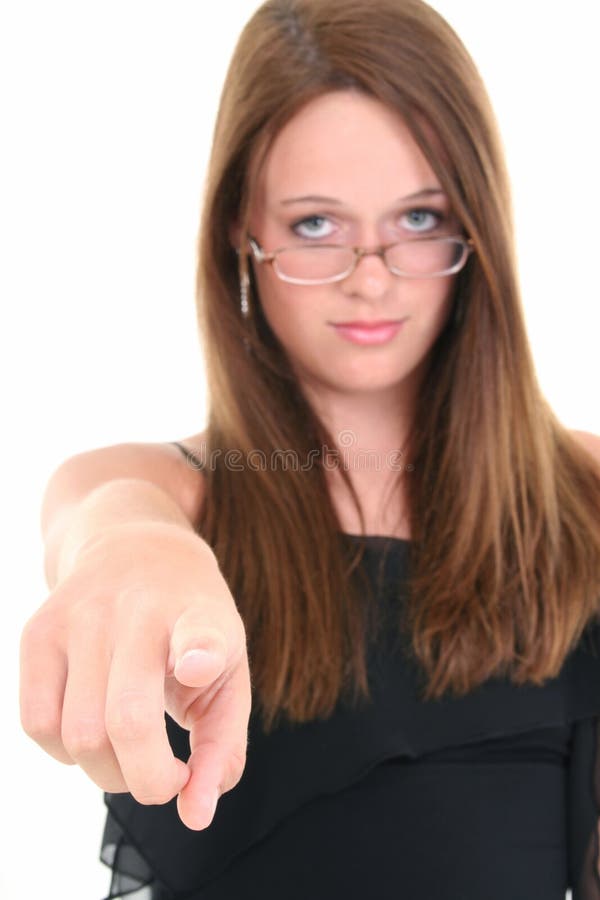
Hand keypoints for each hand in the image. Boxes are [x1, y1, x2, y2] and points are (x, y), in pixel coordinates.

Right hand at [19, 522, 250, 829]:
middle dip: (147, 780)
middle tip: (165, 778)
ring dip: (107, 773)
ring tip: (131, 755)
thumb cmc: (192, 627)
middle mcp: (138, 609)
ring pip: (78, 734)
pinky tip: (93, 732)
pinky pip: (37, 723)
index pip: (201, 633)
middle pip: (127, 720)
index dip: (201, 654)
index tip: (197, 666)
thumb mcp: (229, 671)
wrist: (136, 549)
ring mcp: (81, 616)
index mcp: (200, 614)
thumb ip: (222, 746)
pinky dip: (64, 752)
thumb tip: (196, 815)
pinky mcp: (38, 630)